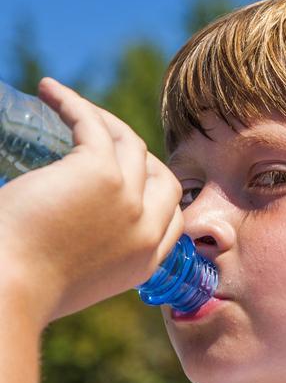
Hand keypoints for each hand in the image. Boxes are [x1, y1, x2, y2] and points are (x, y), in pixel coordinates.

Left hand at [0, 78, 183, 327]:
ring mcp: (129, 200)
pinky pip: (93, 125)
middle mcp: (146, 230)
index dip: (156, 192)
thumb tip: (79, 224)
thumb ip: (96, 252)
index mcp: (144, 261)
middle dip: (140, 157)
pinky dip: (72, 103)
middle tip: (102, 142)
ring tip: (66, 106)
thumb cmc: (21, 289)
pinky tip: (48, 91)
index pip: (172, 217)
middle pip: (164, 178)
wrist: (6, 292)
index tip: (129, 178)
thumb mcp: (79, 277)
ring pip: (130, 143)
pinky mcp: (101, 173)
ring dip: (102, 119)